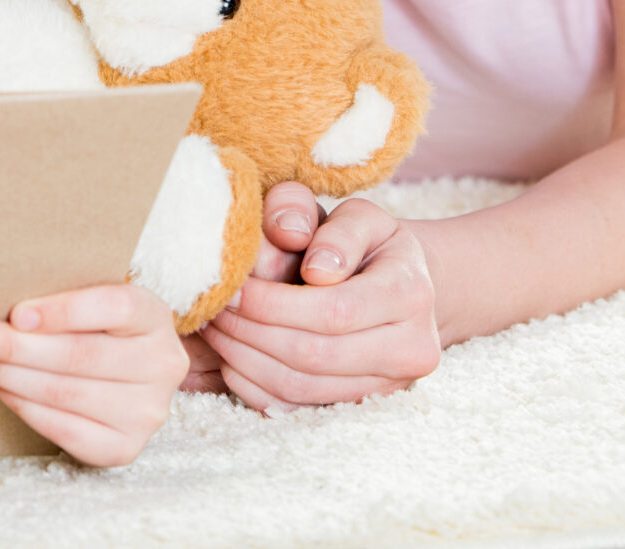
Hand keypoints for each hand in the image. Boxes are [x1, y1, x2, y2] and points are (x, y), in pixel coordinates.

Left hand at [0, 282, 187, 465]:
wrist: (125, 378)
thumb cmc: (95, 330)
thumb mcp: (92, 303)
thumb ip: (57, 299)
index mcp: (154, 316)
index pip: (113, 308)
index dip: (64, 311)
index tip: (16, 313)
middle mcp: (161, 365)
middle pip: (79, 355)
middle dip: (12, 347)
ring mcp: (146, 411)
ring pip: (66, 392)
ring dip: (5, 377)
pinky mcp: (124, 447)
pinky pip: (65, 430)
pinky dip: (24, 407)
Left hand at [199, 183, 441, 411]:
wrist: (407, 286)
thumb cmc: (371, 245)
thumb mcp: (360, 217)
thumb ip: (336, 231)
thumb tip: (317, 270)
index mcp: (411, 292)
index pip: (333, 310)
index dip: (272, 304)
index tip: (230, 287)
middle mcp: (411, 348)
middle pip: (314, 355)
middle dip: (251, 332)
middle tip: (212, 308)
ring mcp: (391, 385)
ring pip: (302, 387)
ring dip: (246, 360)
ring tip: (216, 328)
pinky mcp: (364, 404)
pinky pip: (298, 407)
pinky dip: (255, 385)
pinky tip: (232, 355)